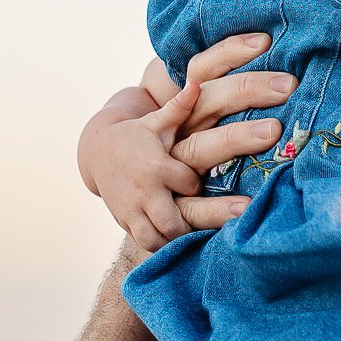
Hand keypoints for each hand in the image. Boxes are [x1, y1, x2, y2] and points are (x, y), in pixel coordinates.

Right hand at [77, 34, 295, 251]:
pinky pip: (150, 244)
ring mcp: (136, 210)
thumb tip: (196, 83)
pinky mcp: (130, 224)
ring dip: (189, 243)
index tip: (231, 183)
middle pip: (175, 215)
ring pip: (163, 235)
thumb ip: (178, 107)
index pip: (186, 179)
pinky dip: (169, 251)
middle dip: (208, 217)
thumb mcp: (156, 121)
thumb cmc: (138, 135)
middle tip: (243, 217)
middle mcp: (146, 190)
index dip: (204, 184)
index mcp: (155, 163)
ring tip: (222, 250)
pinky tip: (192, 257)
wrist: (97, 154)